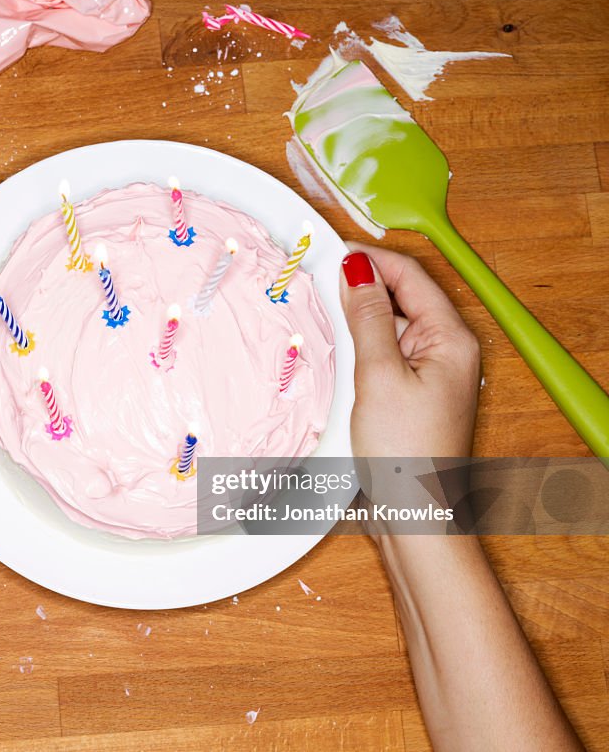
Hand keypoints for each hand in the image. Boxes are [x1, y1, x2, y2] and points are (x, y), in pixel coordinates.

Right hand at [339, 246, 581, 751]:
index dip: (370, 258)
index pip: (410, 277)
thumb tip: (357, 267)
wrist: (413, 515)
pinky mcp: (411, 393)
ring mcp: (430, 373)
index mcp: (450, 339)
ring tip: (318, 311)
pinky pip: (383, 353)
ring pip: (388, 326)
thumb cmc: (403, 451)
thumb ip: (367, 316)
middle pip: (400, 298)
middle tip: (315, 279)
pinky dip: (359, 345)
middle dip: (360, 286)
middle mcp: (446, 350)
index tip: (329, 250)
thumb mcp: (378, 374)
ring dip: (356, 317)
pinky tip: (334, 349)